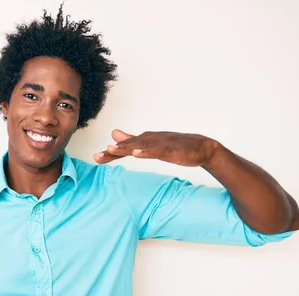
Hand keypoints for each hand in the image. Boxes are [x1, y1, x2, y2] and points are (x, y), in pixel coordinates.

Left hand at [94, 129, 219, 166]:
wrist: (202, 147)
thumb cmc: (175, 146)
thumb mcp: (150, 146)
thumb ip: (132, 141)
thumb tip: (113, 134)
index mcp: (144, 140)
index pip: (124, 148)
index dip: (110, 153)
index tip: (96, 157)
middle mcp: (150, 139)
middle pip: (128, 146)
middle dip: (112, 152)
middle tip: (96, 156)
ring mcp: (161, 144)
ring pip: (140, 146)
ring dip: (125, 148)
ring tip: (111, 150)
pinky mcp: (171, 149)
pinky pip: (157, 151)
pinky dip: (146, 152)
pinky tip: (136, 154)